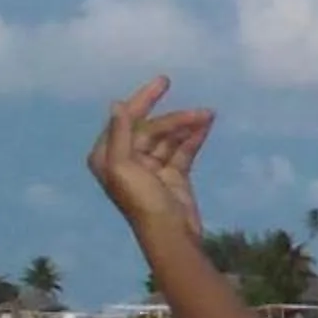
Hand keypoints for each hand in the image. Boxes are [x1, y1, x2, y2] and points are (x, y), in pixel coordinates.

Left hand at [88, 77, 214, 243]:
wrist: (170, 234)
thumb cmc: (141, 201)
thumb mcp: (122, 165)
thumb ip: (120, 133)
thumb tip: (118, 105)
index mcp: (108, 155)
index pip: (126, 119)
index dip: (143, 100)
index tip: (164, 83)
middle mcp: (127, 159)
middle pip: (152, 128)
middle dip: (175, 118)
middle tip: (200, 110)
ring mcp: (152, 167)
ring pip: (170, 138)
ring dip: (188, 126)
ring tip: (208, 115)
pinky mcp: (174, 176)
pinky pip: (183, 150)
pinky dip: (194, 138)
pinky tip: (206, 126)